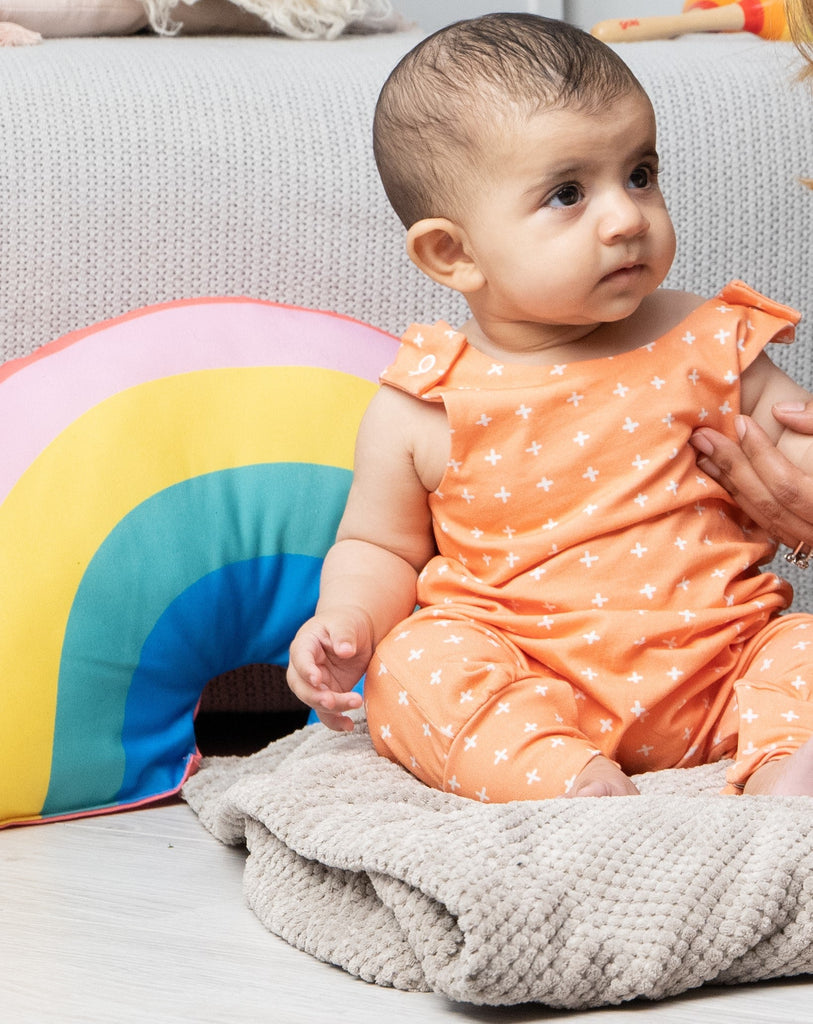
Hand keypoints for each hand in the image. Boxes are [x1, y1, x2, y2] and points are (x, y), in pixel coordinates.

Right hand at [286, 608, 373, 730]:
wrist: (355, 633)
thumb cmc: (347, 624)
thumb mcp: (346, 624)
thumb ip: (344, 635)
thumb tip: (344, 650)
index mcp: (305, 644)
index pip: (300, 658)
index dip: (306, 670)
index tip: (318, 679)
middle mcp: (304, 666)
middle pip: (302, 686)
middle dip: (315, 696)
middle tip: (332, 701)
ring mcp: (314, 683)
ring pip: (315, 701)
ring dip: (332, 708)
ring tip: (356, 702)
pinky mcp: (327, 694)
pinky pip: (326, 712)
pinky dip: (336, 721)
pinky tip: (348, 726)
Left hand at [690, 402, 812, 550]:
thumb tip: (781, 411)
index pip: (787, 485)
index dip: (761, 452)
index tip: (741, 421)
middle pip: (768, 503)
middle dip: (731, 467)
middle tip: (702, 438)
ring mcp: (812, 542)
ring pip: (764, 518)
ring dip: (730, 486)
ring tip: (703, 457)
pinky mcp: (805, 542)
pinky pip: (768, 525)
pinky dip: (743, 502)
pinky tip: (722, 480)